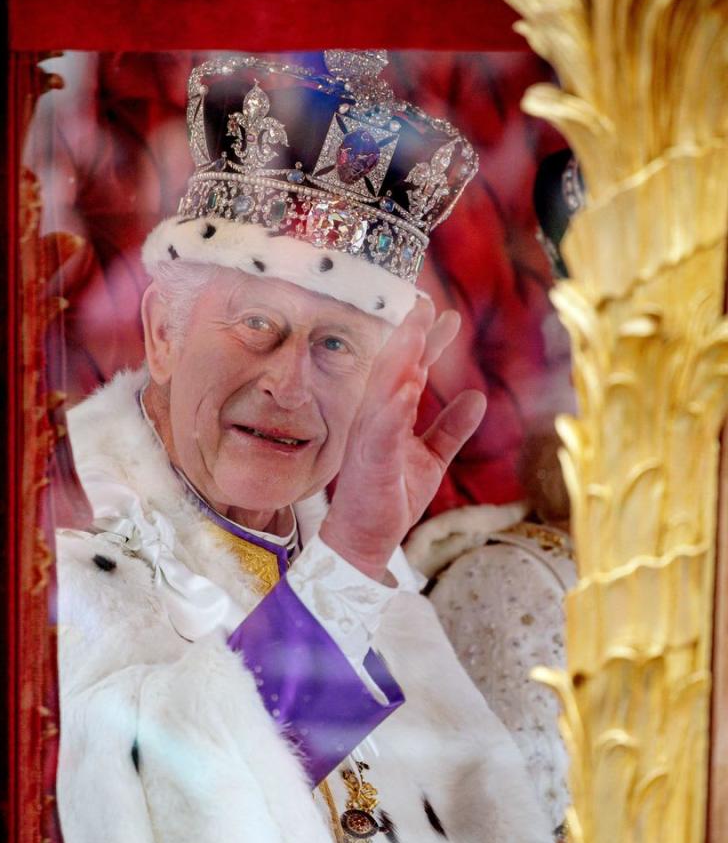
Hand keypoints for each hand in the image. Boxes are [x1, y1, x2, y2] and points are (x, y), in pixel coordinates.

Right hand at [320, 298, 485, 581]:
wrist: (366, 539)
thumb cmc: (391, 497)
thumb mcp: (431, 459)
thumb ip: (450, 428)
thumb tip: (477, 397)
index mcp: (390, 416)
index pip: (409, 370)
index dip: (426, 342)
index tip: (445, 314)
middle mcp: (376, 420)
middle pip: (392, 369)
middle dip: (409, 336)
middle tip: (426, 303)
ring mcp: (369, 439)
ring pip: (383, 390)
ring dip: (400, 359)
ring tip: (416, 329)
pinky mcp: (369, 462)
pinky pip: (381, 431)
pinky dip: (393, 409)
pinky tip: (407, 388)